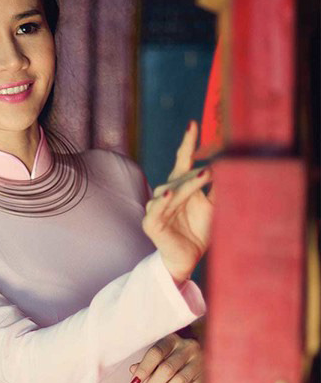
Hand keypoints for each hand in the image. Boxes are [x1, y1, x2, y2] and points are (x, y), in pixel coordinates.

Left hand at [128, 332, 202, 382]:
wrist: (203, 354)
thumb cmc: (174, 355)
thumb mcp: (161, 354)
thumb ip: (147, 362)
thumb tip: (133, 370)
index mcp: (172, 339)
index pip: (156, 353)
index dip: (143, 369)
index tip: (134, 382)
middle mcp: (187, 348)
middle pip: (167, 369)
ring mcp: (199, 361)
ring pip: (179, 381)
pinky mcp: (207, 375)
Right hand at [142, 120, 215, 282]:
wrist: (186, 258)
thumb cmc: (197, 230)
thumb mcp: (212, 207)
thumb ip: (217, 189)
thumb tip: (231, 166)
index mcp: (178, 186)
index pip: (182, 161)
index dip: (187, 143)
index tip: (193, 124)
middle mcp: (165, 193)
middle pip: (179, 177)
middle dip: (195, 172)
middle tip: (214, 166)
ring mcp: (155, 208)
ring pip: (171, 191)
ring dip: (187, 184)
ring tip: (204, 175)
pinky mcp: (151, 224)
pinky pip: (156, 211)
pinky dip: (161, 203)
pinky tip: (168, 195)